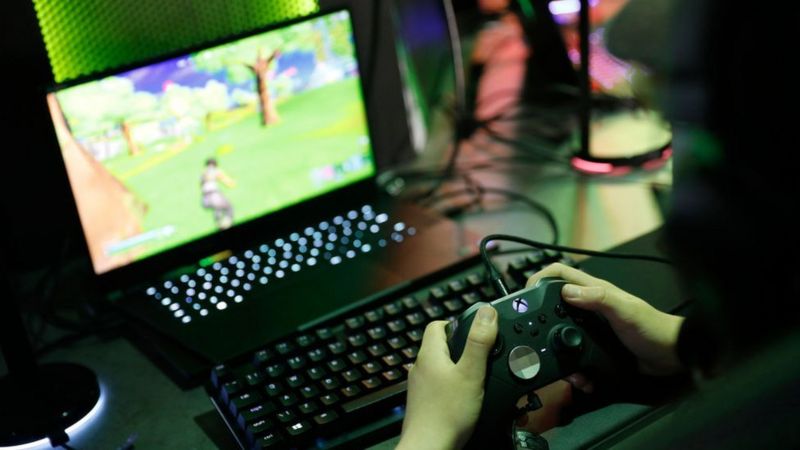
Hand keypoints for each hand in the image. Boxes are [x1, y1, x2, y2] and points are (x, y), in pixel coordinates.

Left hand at [396, 305, 498, 449]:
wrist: (429, 448)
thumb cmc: (447, 414)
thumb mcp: (471, 373)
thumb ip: (479, 342)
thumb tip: (487, 312)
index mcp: (429, 354)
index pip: (437, 325)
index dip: (456, 323)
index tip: (474, 330)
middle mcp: (421, 368)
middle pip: (441, 347)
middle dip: (463, 349)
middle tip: (483, 357)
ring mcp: (421, 387)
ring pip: (442, 369)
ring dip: (459, 371)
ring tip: (479, 379)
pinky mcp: (425, 404)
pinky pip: (441, 388)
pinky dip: (454, 389)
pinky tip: (468, 400)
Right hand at [527, 263, 684, 374]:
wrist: (672, 357)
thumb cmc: (651, 328)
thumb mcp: (625, 310)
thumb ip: (598, 298)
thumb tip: (566, 292)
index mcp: (593, 291)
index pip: (559, 274)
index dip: (539, 278)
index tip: (525, 295)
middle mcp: (588, 306)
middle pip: (552, 304)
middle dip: (539, 318)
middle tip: (530, 335)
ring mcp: (590, 328)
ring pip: (559, 333)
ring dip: (554, 350)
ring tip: (556, 365)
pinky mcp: (594, 348)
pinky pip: (574, 355)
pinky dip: (572, 367)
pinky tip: (577, 377)